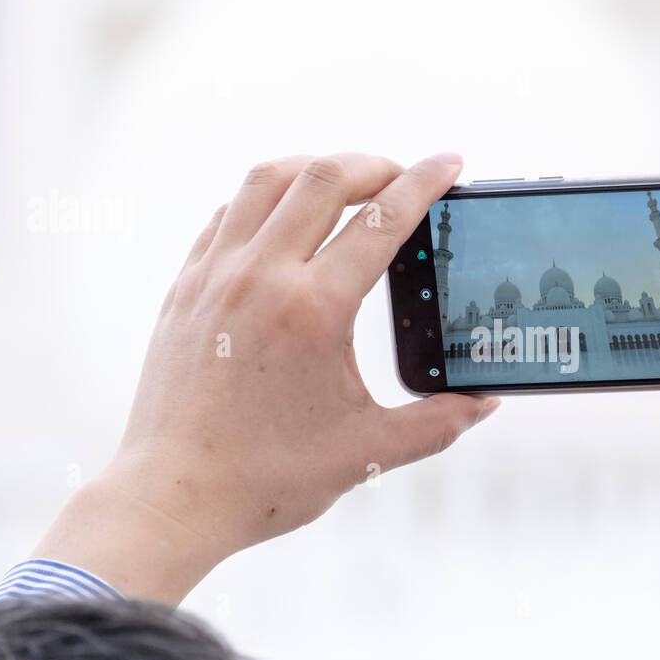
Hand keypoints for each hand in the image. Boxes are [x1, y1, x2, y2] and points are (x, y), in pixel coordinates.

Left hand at [34, 153, 498, 603]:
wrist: (174, 497)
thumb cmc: (269, 479)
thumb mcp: (368, 452)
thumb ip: (438, 424)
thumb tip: (485, 403)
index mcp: (314, 311)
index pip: (382, 220)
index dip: (425, 183)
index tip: (450, 162)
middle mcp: (261, 278)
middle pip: (324, 177)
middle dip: (374, 164)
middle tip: (403, 178)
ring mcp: (215, 276)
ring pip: (268, 179)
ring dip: (316, 168)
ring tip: (348, 185)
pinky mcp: (186, 287)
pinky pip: (229, 213)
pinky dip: (266, 198)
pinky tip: (287, 219)